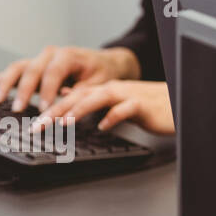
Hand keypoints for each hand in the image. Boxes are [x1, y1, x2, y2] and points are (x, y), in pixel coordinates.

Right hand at [0, 45, 139, 110]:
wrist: (103, 62)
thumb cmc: (101, 72)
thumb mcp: (97, 84)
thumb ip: (80, 94)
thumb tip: (65, 106)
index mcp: (68, 55)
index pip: (53, 72)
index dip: (48, 91)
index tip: (45, 108)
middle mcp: (50, 54)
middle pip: (31, 70)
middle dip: (24, 91)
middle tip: (19, 109)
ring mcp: (38, 59)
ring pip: (17, 68)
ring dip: (5, 84)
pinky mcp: (31, 68)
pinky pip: (9, 72)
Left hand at [32, 80, 173, 135]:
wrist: (179, 103)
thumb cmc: (150, 106)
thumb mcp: (119, 103)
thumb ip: (95, 101)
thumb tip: (69, 100)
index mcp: (107, 89)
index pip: (74, 95)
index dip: (53, 108)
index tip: (36, 123)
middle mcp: (115, 89)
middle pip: (81, 95)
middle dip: (57, 110)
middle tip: (39, 126)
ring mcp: (129, 95)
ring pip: (99, 97)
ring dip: (79, 109)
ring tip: (63, 123)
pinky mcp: (143, 105)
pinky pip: (125, 109)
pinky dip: (113, 116)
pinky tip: (103, 126)